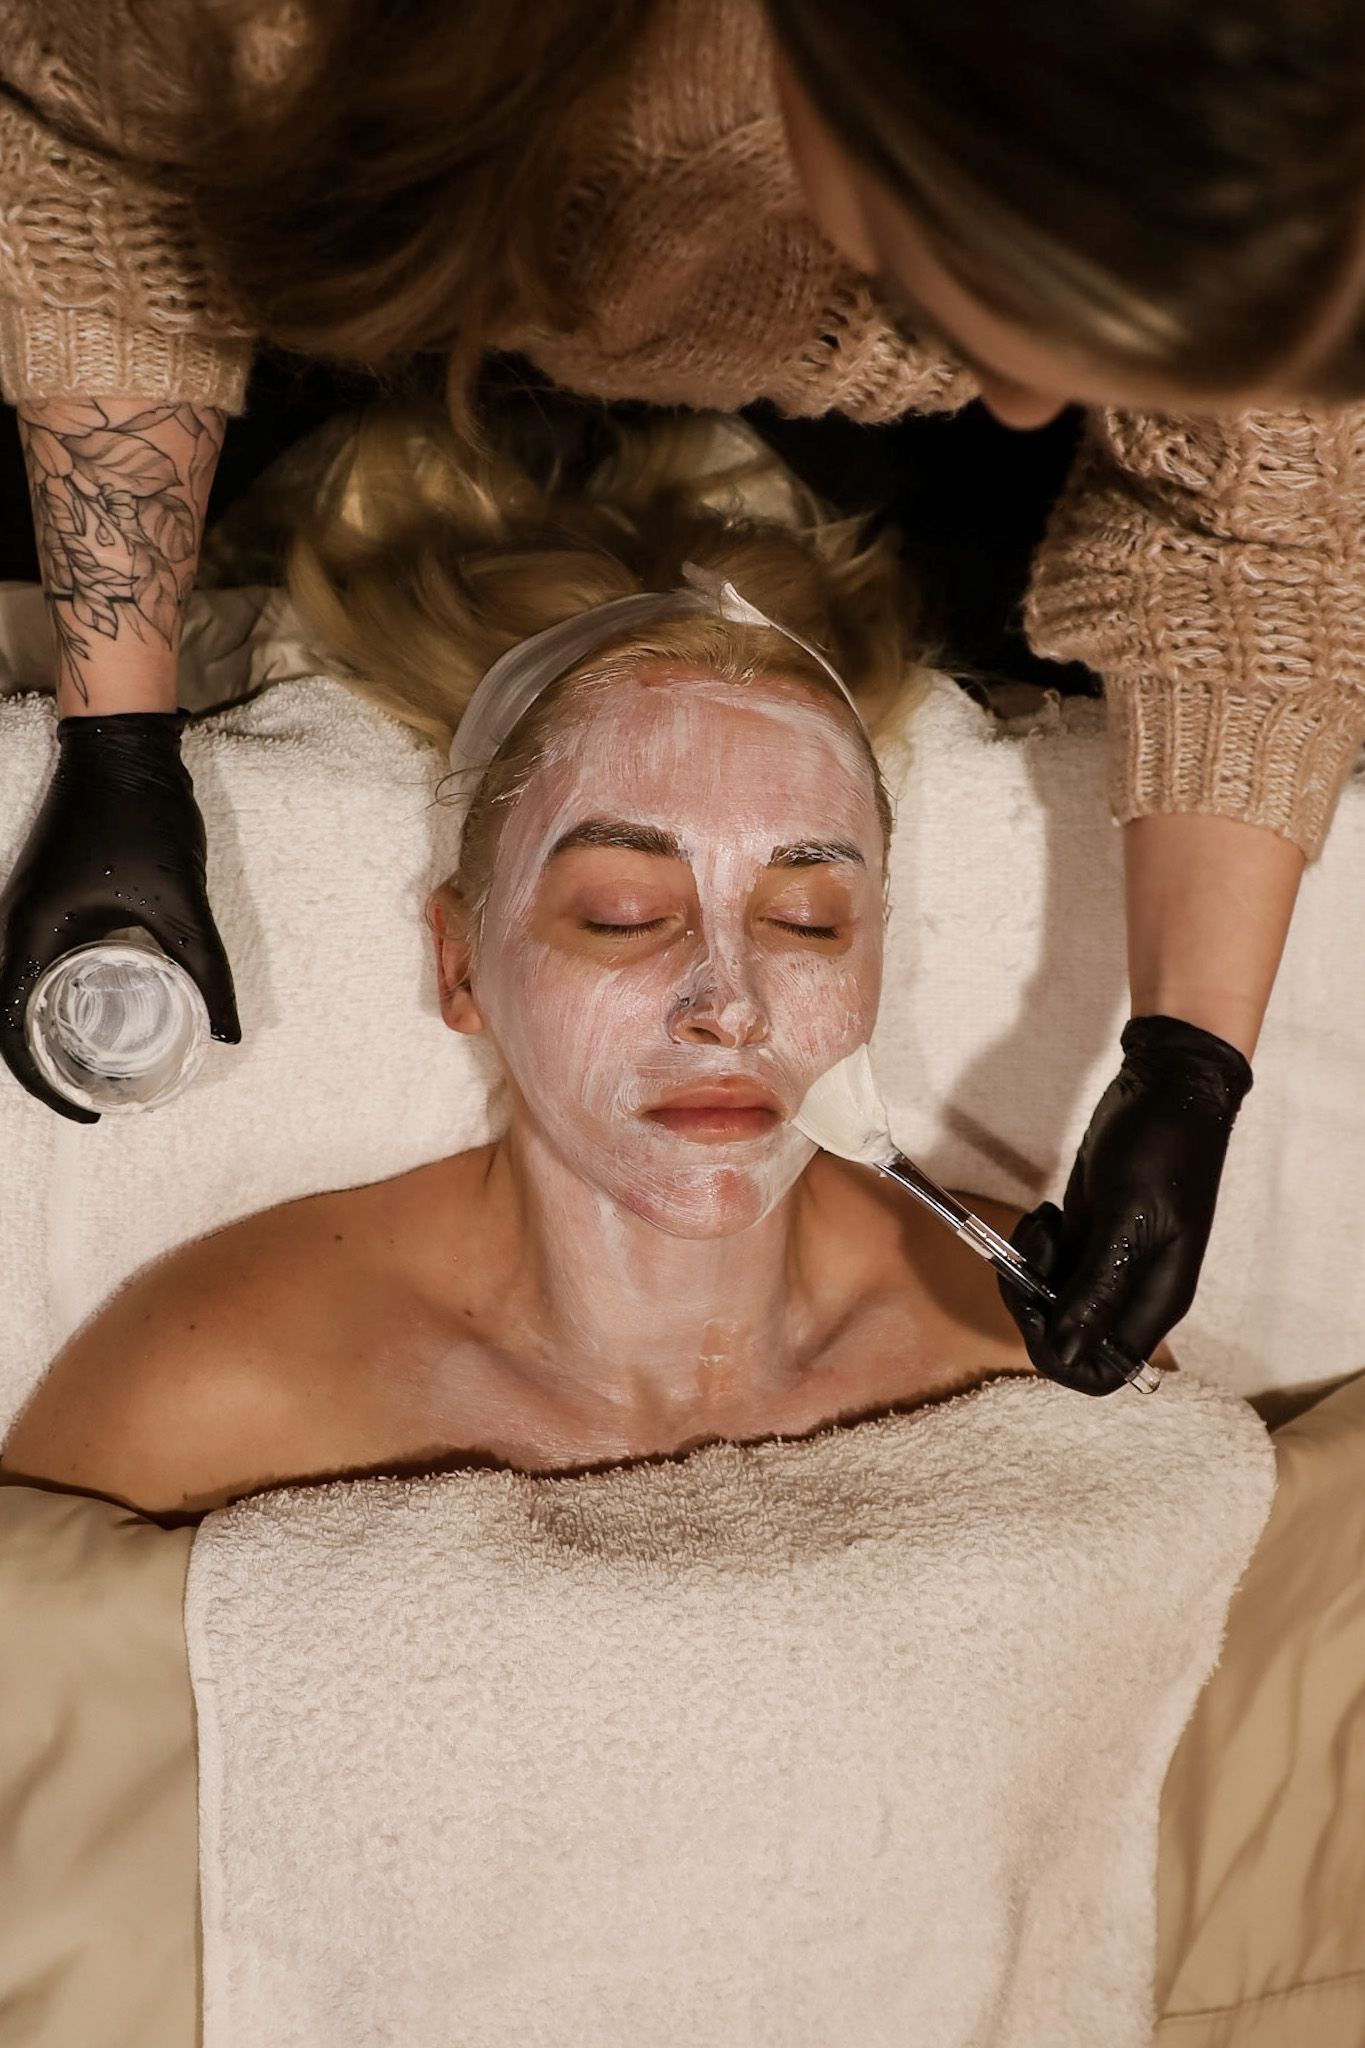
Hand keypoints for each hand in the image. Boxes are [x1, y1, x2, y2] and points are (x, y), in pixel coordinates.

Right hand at [0, 713, 238, 1123]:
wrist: (121, 745)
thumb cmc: (142, 814)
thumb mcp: (181, 901)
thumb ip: (207, 967)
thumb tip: (229, 1032)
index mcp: (29, 933)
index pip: (11, 1033)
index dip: (44, 1086)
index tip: (89, 1114)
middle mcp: (12, 927)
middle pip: (10, 1021)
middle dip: (49, 1070)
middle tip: (99, 1101)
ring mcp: (23, 912)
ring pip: (20, 994)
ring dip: (49, 1037)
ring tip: (99, 1070)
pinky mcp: (42, 901)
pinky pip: (35, 965)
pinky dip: (56, 1001)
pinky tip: (100, 1014)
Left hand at [1001, 1016, 1252, 1393]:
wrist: (1167, 1085)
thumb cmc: (1161, 1147)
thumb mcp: (1126, 1218)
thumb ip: (1096, 1289)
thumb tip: (1068, 1354)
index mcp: (1156, 1300)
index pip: (1102, 1372)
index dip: (1057, 1354)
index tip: (1034, 1303)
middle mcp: (1132, 1292)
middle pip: (1066, 1339)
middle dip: (1032, 1305)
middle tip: (1025, 1256)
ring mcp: (1107, 1265)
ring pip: (1050, 1301)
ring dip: (1028, 1269)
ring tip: (1042, 1222)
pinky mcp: (1088, 1235)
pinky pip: (1047, 1266)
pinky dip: (1033, 1246)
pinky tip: (1047, 1212)